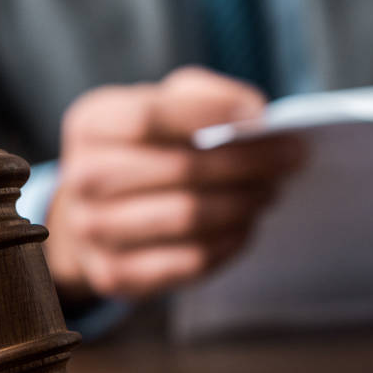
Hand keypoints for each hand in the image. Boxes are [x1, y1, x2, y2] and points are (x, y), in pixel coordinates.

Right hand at [45, 67, 305, 305]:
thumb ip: (202, 97)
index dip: (210, 113)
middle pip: (179, 169)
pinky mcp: (114, 275)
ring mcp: (92, 231)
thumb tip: (254, 116)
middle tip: (291, 158)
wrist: (91, 214)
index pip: (151, 117)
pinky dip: (228, 243)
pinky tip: (245, 227)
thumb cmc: (142, 150)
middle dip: (246, 163)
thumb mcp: (158, 106)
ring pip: (187, 217)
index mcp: (91, 124)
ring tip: (270, 192)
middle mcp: (81, 178)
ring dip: (242, 204)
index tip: (261, 118)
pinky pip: (187, 262)